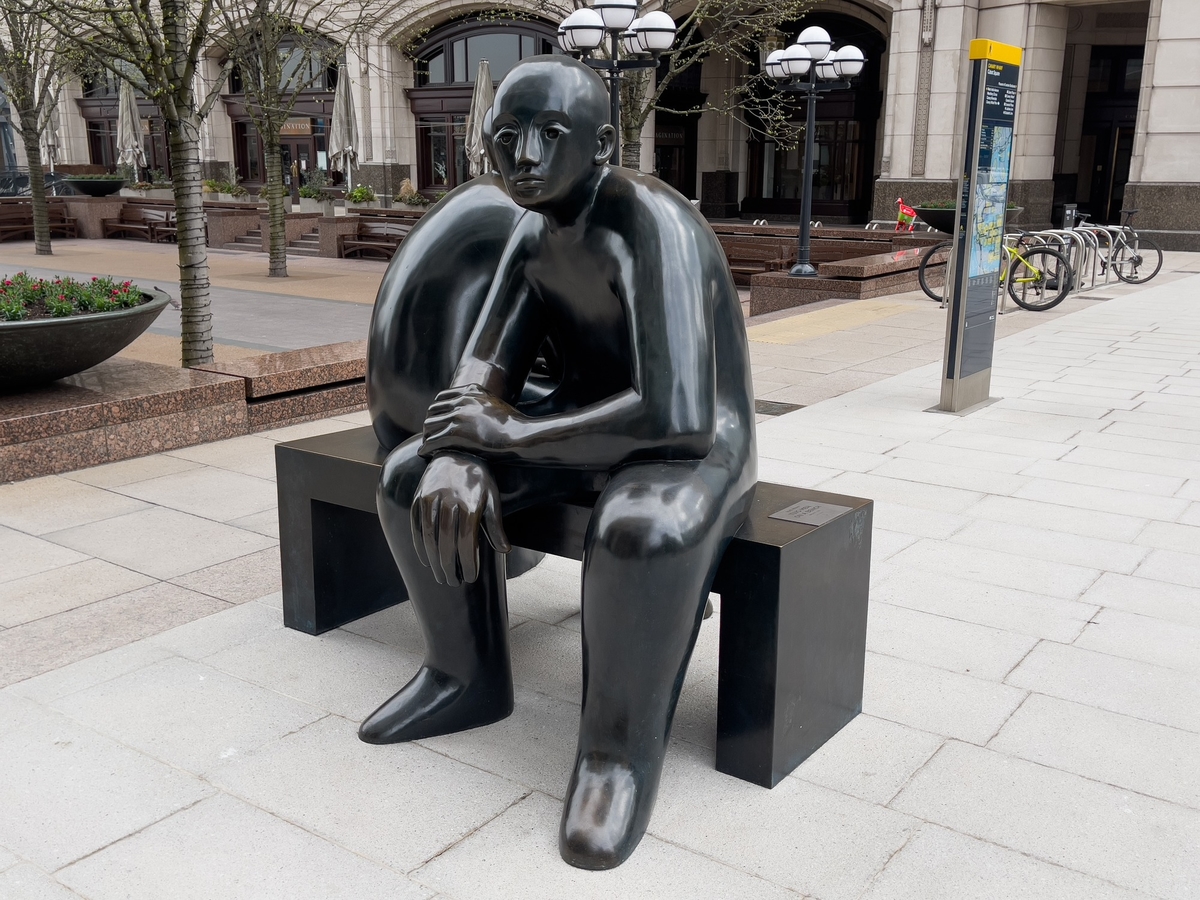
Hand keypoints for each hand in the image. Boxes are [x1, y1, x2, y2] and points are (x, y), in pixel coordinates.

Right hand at [411, 452, 510, 586]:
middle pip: (446, 542)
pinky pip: (416, 526)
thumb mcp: (492, 499)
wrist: (455, 452)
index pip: (467, 540)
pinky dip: (419, 546)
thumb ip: (495, 525)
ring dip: (433, 561)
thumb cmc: (479, 480)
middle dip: (449, 566)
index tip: (470, 577)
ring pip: (429, 537)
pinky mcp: (417, 498)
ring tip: (441, 576)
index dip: (468, 562)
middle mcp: (448, 501)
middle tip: (454, 582)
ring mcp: (429, 499)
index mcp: (469, 503)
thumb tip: (505, 550)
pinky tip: (426, 560)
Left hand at [420, 384, 523, 458]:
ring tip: (427, 446)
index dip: (436, 411)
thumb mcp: (496, 404)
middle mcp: (462, 400)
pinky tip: (424, 454)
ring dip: (426, 437)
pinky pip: (432, 441)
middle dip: (430, 424)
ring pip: (429, 426)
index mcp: (471, 391)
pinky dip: (425, 448)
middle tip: (430, 436)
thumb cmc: (515, 425)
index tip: (436, 421)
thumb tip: (476, 411)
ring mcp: (458, 416)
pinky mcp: (456, 434)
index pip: (441, 397)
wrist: (521, 436)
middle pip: (432, 411)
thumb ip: (481, 402)